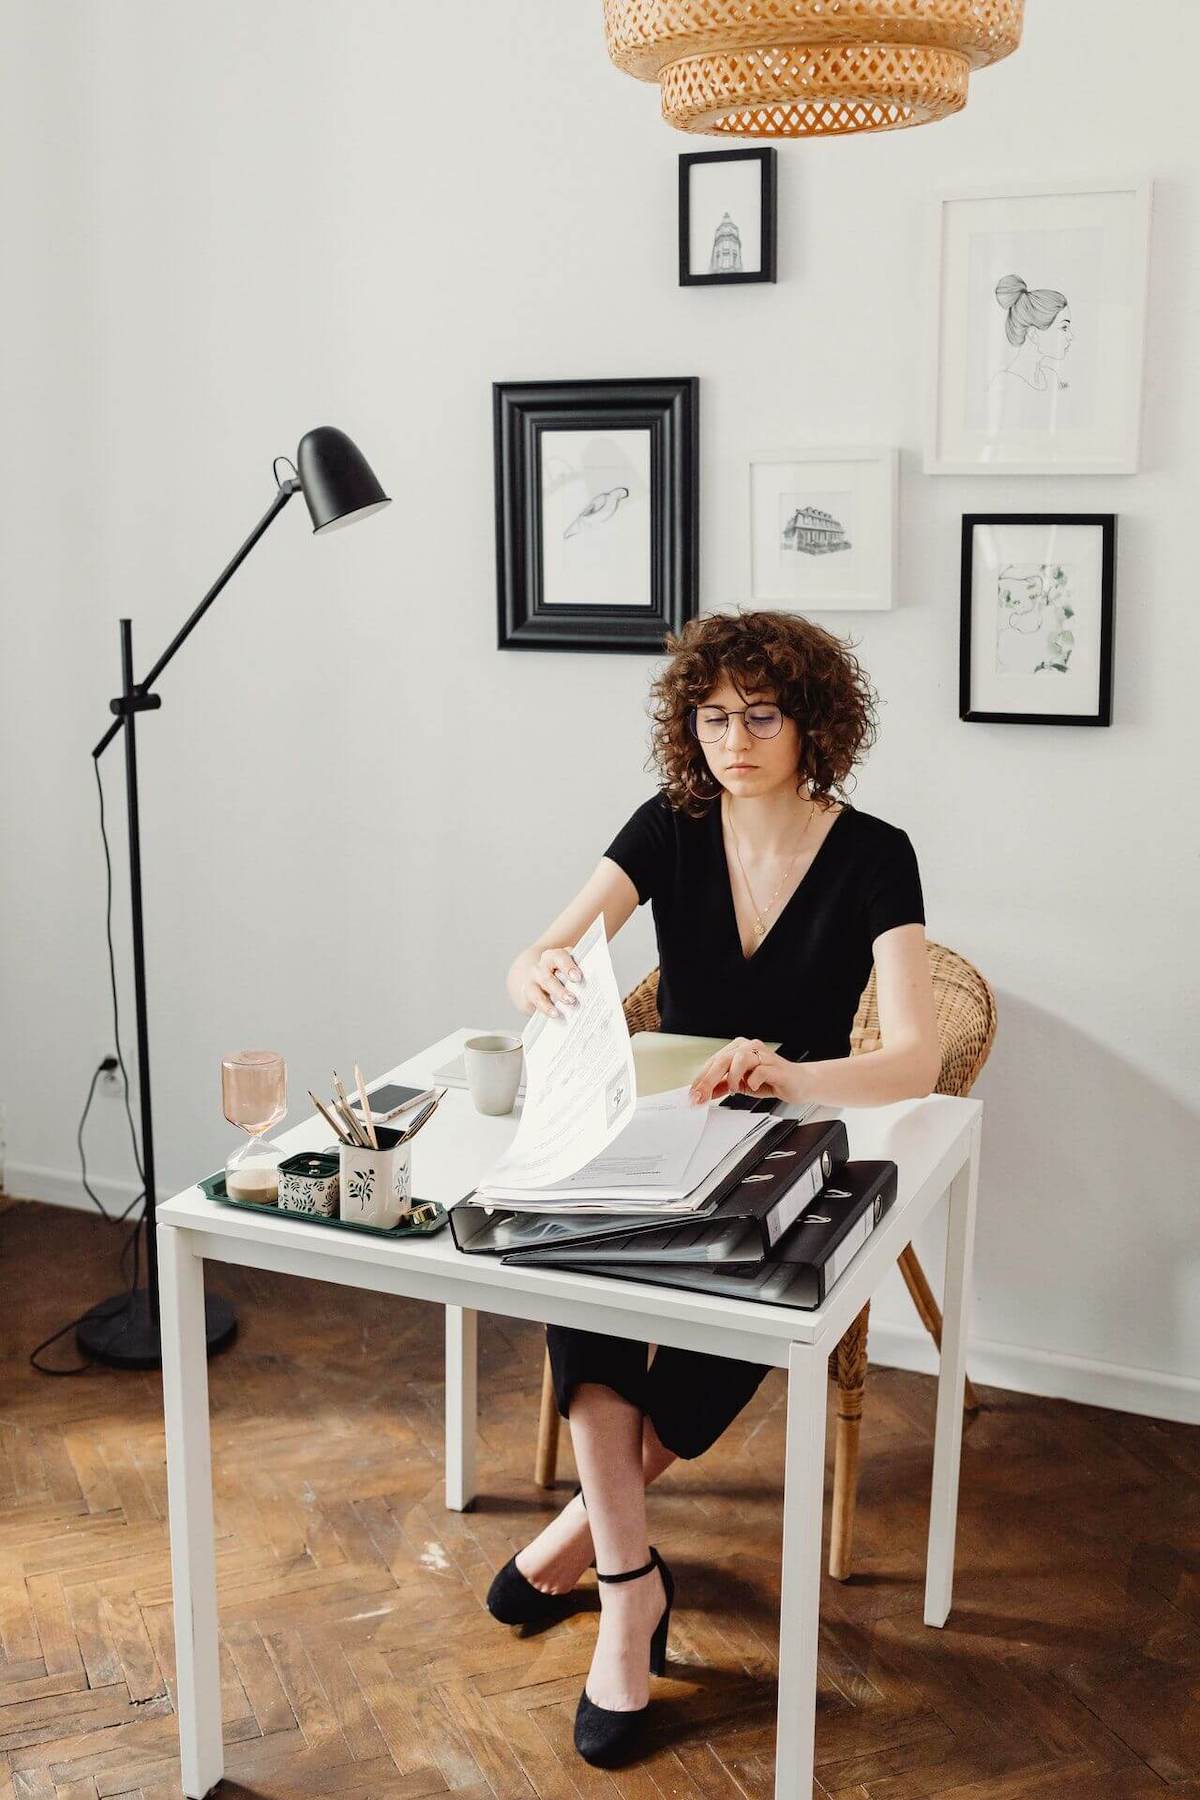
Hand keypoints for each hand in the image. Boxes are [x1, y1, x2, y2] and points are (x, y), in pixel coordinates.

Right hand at [518, 946, 584, 1018]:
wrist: (537, 981)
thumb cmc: (560, 976)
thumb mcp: (569, 972)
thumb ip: (581, 973)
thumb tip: (601, 982)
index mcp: (554, 957)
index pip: (560, 957)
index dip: (568, 966)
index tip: (577, 978)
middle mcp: (542, 966)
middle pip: (549, 975)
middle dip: (560, 989)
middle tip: (572, 999)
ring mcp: (533, 979)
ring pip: (542, 987)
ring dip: (554, 997)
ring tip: (566, 1006)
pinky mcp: (528, 993)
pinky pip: (535, 1000)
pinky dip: (545, 1007)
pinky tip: (555, 1014)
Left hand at [688, 1038, 805, 1105]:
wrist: (800, 1083)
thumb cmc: (771, 1080)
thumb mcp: (741, 1084)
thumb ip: (723, 1086)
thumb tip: (703, 1093)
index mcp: (738, 1050)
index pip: (713, 1062)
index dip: (701, 1079)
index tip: (693, 1096)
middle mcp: (749, 1048)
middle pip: (722, 1060)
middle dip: (708, 1080)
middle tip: (700, 1096)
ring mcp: (763, 1055)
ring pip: (739, 1059)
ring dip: (731, 1076)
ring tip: (732, 1089)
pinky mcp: (775, 1067)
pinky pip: (760, 1069)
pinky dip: (753, 1079)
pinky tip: (752, 1086)